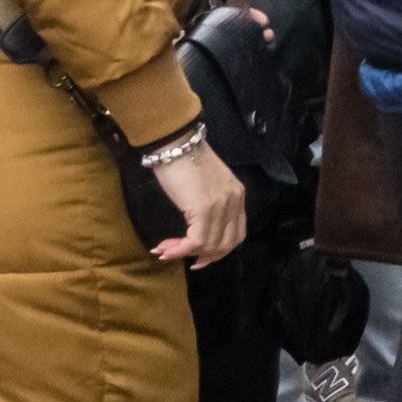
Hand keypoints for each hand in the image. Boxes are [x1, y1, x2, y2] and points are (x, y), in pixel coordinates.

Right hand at [147, 139, 248, 266]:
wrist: (175, 143)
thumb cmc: (184, 160)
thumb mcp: (205, 185)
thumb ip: (210, 204)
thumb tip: (197, 228)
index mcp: (237, 195)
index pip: (236, 234)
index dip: (218, 251)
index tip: (198, 258)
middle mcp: (234, 201)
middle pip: (226, 244)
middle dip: (203, 256)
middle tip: (179, 256)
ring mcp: (221, 205)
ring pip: (209, 245)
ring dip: (184, 252)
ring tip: (165, 250)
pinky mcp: (204, 208)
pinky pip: (196, 240)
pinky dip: (179, 249)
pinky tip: (164, 248)